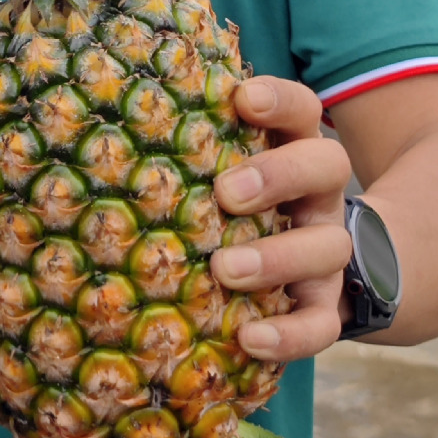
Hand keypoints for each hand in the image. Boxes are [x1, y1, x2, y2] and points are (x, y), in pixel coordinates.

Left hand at [210, 76, 352, 361]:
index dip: (280, 100)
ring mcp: (326, 249)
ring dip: (277, 258)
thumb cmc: (233, 203)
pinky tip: (251, 338)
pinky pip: (324, 322)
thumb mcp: (219, 167)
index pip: (301, 110)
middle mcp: (317, 193)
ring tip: (224, 270)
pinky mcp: (325, 304)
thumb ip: (187, 145)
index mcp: (291, 147)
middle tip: (227, 193)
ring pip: (328, 246)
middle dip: (279, 175)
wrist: (298, 269)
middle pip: (326, 165)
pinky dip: (292, 334)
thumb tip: (109, 118)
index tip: (244, 99)